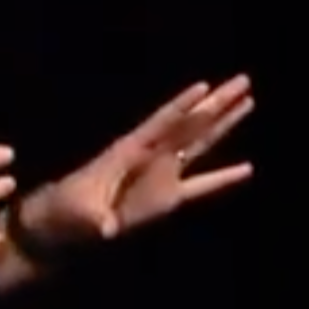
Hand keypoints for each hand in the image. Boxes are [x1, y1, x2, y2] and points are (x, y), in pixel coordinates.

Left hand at [20, 74, 254, 248]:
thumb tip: (107, 229)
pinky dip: (223, 179)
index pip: (160, 124)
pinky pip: (201, 185)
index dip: (181, 106)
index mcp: (127, 152)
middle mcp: (149, 157)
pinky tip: (247, 169)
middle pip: (189, 124)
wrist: (59, 225)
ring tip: (248, 101)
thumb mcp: (76, 214)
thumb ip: (94, 219)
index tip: (204, 86)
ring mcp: (159, 175)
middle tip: (244, 79)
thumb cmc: (63, 212)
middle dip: (215, 103)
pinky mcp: (166, 198)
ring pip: (199, 144)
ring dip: (223, 124)